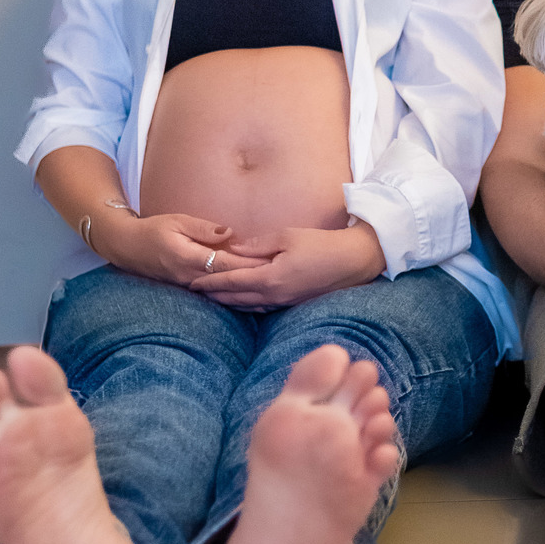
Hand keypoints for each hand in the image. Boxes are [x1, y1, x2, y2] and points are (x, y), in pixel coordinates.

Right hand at [99, 210, 269, 286]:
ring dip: (244, 293)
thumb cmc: (152, 229)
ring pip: (222, 293)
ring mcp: (188, 286)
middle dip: (252, 282)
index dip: (247, 265)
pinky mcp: (188, 289)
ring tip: (272, 295)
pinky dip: (232, 295)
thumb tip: (229, 232)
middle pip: (227, 282)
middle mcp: (189, 277)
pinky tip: (249, 299)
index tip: (269, 263)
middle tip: (279, 280)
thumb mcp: (176, 221)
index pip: (224, 264)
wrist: (127, 248)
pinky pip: (214, 294)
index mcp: (188, 258)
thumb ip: (203, 228)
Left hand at [193, 224, 386, 308]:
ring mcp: (284, 303)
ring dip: (228, 302)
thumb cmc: (321, 245)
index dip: (210, 282)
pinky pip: (263, 307)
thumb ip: (257, 244)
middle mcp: (275, 295)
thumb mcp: (287, 236)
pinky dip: (247, 305)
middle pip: (236, 298)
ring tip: (213, 298)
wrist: (352, 262)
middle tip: (194, 292)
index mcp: (270, 278)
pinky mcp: (293, 304)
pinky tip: (241, 301)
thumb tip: (233, 249)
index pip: (231, 282)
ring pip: (248, 306)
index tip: (192, 282)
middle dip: (214, 295)